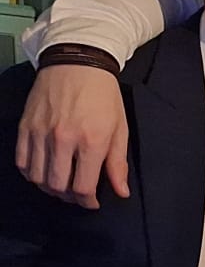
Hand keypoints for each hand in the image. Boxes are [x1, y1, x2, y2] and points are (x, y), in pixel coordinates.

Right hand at [16, 64, 126, 206]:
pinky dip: (30, 172)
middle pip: (57, 186)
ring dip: (49, 188)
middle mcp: (63, 139)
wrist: (77, 64)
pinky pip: (22, 160)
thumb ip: (117, 163)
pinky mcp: (25, 126)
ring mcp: (41, 133)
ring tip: (61, 186)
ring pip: (37, 176)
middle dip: (69, 198)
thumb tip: (121, 192)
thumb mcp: (119, 129)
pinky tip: (42, 172)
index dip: (87, 202)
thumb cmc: (103, 96)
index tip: (92, 202)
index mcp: (91, 141)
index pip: (82, 187)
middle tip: (77, 196)